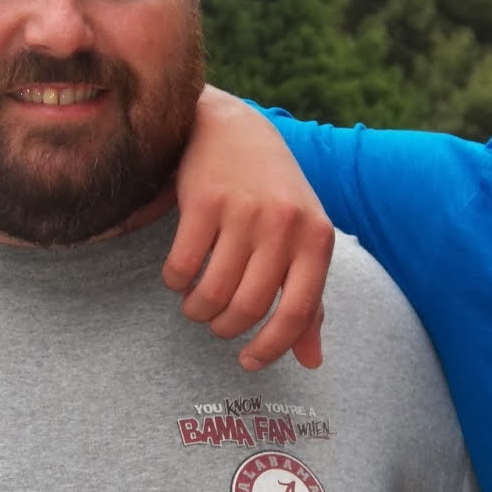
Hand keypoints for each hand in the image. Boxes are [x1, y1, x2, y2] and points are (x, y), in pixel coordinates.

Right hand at [167, 88, 334, 369]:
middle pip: (249, 307)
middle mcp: (284, 224)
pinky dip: (174, 282)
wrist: (235, 129)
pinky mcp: (204, 200)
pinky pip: (182, 266)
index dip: (272, 347)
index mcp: (317, 238)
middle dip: (226, 328)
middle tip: (217, 325)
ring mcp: (244, 211)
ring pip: (213, 292)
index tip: (249, 363)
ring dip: (197, 311)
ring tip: (196, 305)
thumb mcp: (303, 242)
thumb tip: (312, 361)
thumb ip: (310, 301)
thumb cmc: (274, 196)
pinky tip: (178, 278)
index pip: (298, 311)